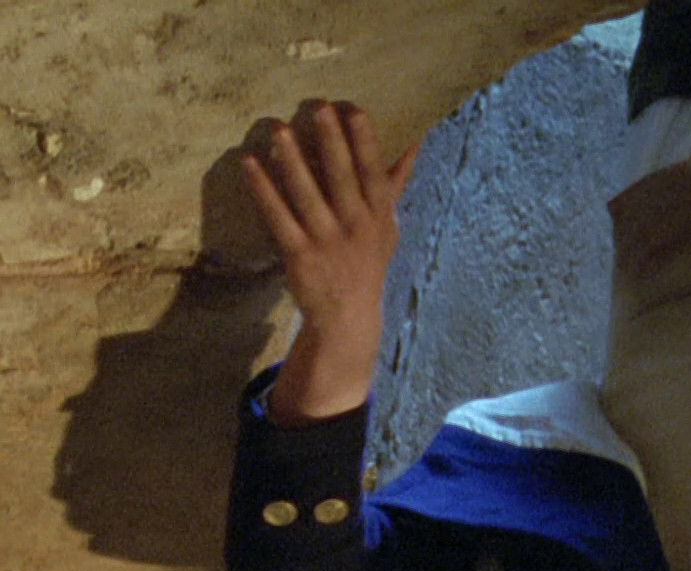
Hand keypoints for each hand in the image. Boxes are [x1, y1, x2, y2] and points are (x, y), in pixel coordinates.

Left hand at [240, 101, 418, 423]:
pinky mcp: (299, 254)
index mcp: (379, 216)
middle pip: (343, 179)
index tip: (353, 110)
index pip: (373, 174)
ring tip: (278, 130)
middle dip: (332, 143)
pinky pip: (278, 217)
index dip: (364, 142)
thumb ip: (395, 183)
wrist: (348, 317)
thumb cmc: (367, 262)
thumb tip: (414, 144)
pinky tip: (250, 164)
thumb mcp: (389, 224)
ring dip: (293, 162)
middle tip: (318, 108)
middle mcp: (356, 226)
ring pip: (308, 195)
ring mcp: (327, 241)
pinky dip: (263, 190)